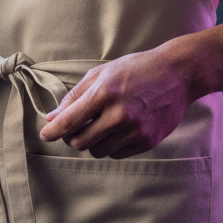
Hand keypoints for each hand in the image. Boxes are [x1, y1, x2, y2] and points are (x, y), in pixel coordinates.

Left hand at [38, 47, 192, 158]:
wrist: (177, 74)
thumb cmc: (135, 69)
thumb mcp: (101, 74)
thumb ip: (75, 96)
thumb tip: (53, 117)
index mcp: (104, 93)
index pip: (70, 121)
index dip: (53, 131)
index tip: (44, 135)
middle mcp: (119, 115)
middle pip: (80, 142)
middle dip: (71, 138)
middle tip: (73, 129)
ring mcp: (135, 130)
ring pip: (98, 151)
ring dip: (92, 142)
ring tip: (100, 124)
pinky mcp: (147, 142)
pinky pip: (117, 153)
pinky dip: (111, 145)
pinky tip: (118, 129)